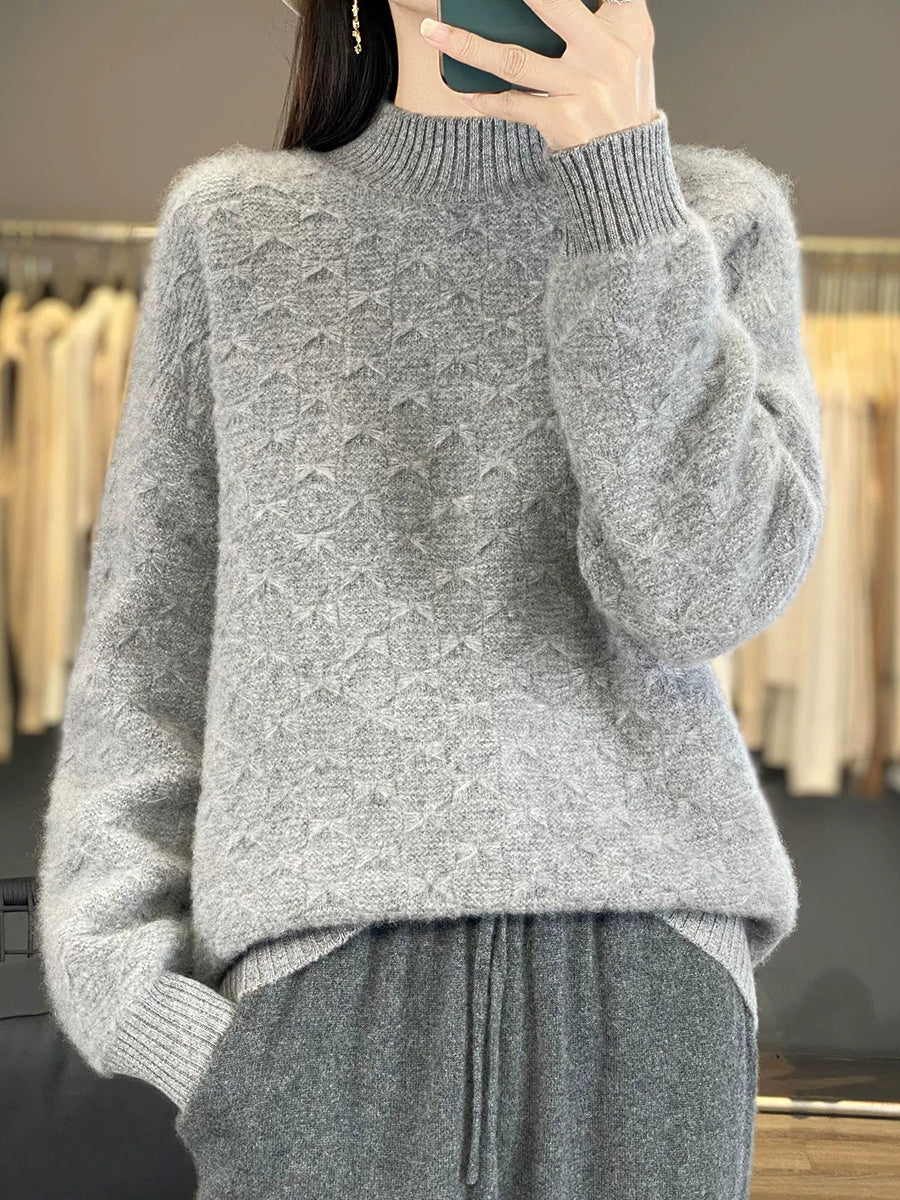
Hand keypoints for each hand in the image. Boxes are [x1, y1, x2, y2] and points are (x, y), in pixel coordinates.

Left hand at [420, 0, 657, 153]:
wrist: (627, 165)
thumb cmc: (621, 99)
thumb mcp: (632, 47)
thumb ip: (608, 11)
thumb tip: (570, 0)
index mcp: (627, 26)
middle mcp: (606, 54)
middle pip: (552, 6)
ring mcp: (583, 89)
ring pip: (515, 60)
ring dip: (468, 45)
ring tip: (434, 31)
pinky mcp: (563, 120)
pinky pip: (513, 105)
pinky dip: (486, 99)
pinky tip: (464, 91)